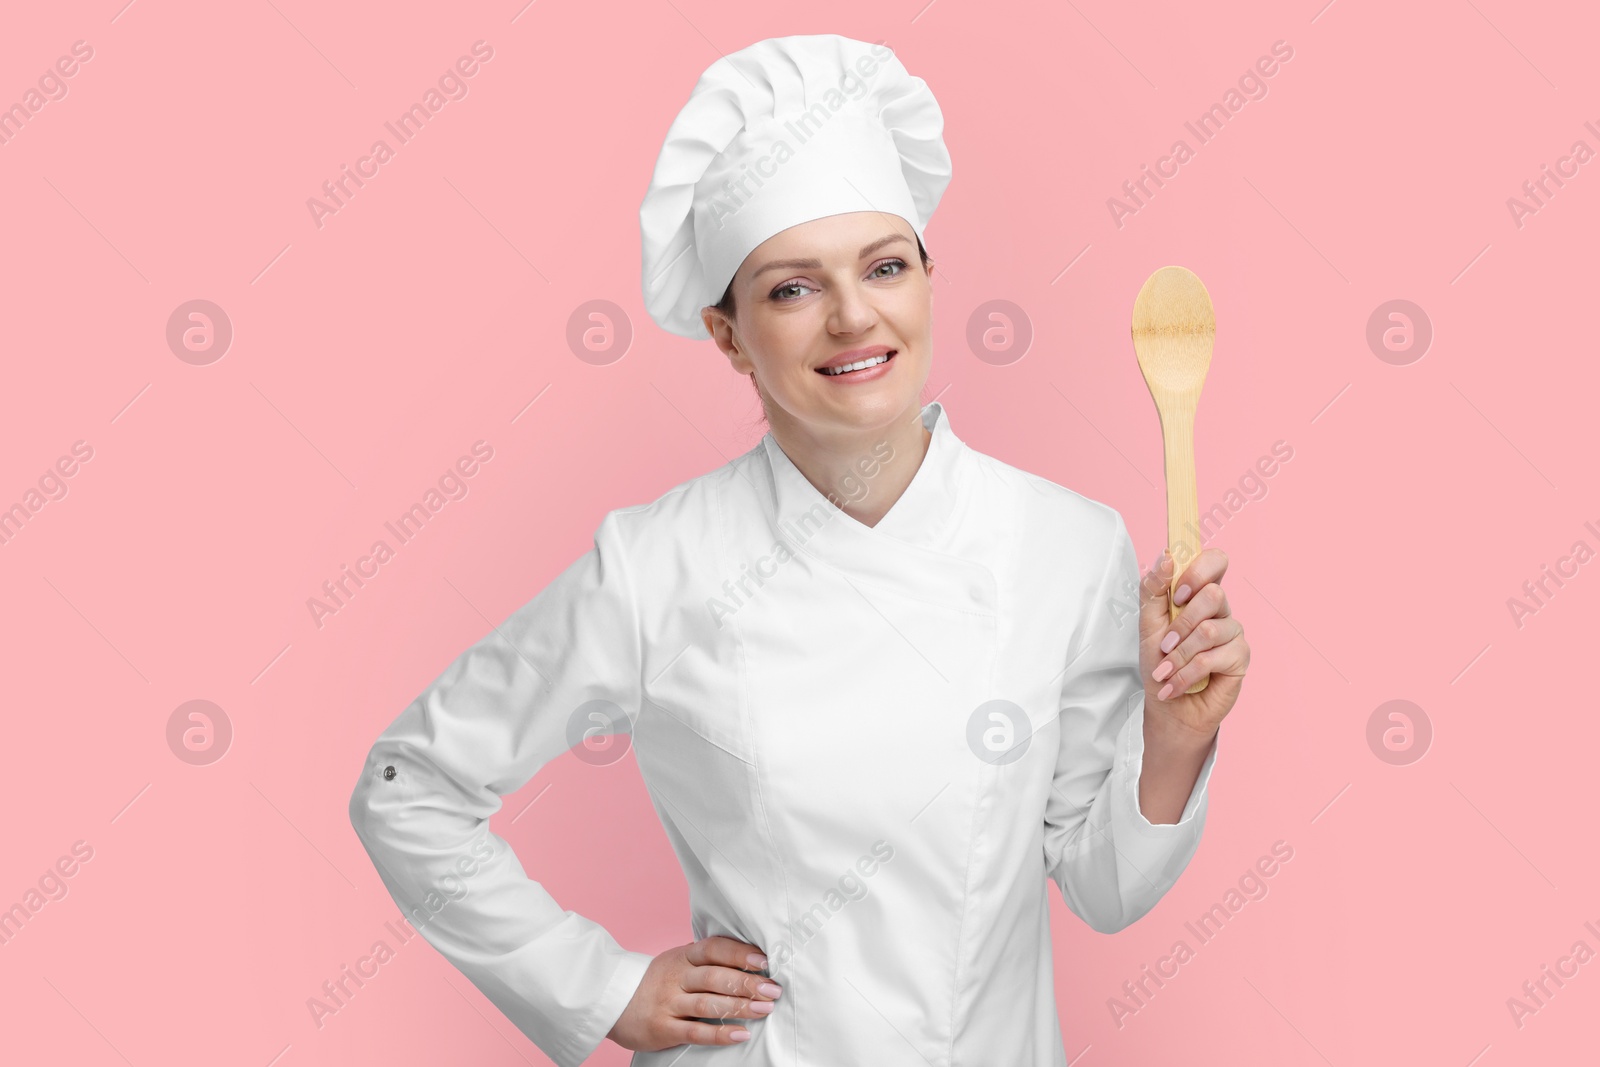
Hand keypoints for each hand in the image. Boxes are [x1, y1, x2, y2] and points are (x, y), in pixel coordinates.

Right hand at [607, 935, 781, 1051]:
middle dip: (747, 983)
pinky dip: (720, 1034)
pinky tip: (741, 1034)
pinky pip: (695, 1031)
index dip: (739, 953)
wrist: (612, 1000)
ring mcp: (668, 1003)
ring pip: (708, 1004)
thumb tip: (750, 960)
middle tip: (773, 990)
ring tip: (764, 1010)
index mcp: (682, 956)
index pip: (714, 949)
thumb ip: (706, 961)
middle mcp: (676, 977)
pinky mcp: (663, 1028)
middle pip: (715, 977)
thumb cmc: (656, 981)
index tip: (764, 960)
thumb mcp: (677, 961)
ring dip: (740, 1007)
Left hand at [1137, 547, 1248, 742]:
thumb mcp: (1147, 624)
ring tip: (1164, 671)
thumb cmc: (1160, 662)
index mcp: (1200, 595)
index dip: (1200, 570)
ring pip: (1210, 631)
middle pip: (1214, 594)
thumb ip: (1154, 589)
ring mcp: (1234, 633)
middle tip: (1165, 643)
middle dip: (1181, 623)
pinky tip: (1175, 685)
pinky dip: (1185, 674)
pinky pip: (1212, 658)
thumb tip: (1167, 557)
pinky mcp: (1240, 658)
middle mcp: (1221, 610)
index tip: (1179, 592)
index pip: (1216, 561)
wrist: (1168, 706)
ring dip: (1179, 655)